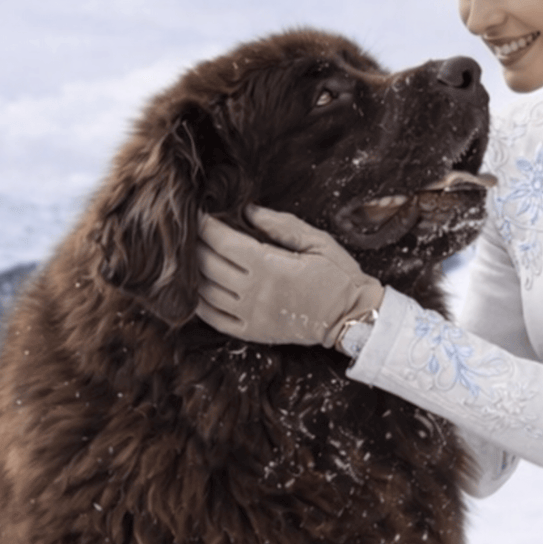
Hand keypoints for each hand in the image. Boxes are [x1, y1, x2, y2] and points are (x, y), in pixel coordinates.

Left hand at [196, 205, 384, 346]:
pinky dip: (200, 304)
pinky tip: (198, 290)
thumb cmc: (338, 275)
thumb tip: (248, 211)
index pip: (223, 242)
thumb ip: (281, 225)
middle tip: (191, 233)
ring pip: (205, 292)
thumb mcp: (317, 242)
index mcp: (270, 266)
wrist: (351, 317)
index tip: (198, 215)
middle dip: (195, 246)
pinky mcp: (252, 332)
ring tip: (193, 258)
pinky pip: (214, 319)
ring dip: (193, 273)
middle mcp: (255, 292)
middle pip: (208, 265)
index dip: (206, 226)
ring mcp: (251, 315)